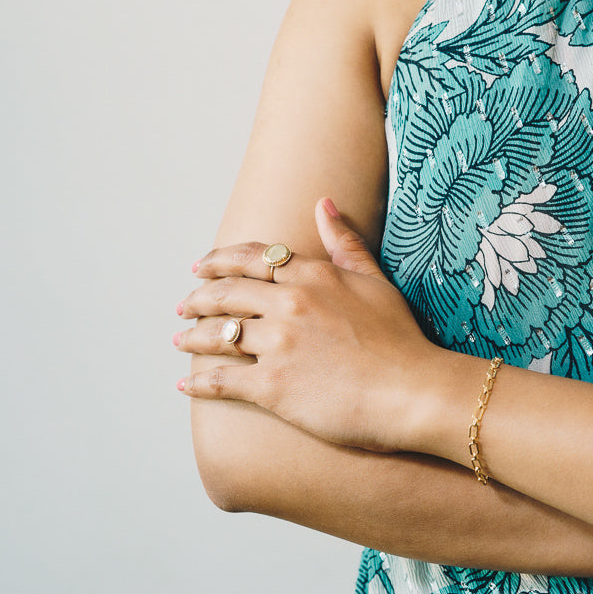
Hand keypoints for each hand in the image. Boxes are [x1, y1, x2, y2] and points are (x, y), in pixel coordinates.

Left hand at [174, 199, 440, 451]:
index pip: (251, 258)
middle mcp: (289, 304)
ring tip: (179, 338)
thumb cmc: (401, 339)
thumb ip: (344, 243)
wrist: (413, 391)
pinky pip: (221, 381)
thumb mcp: (375, 281)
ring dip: (190, 336)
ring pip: (216, 334)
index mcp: (312, 276)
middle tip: (185, 304)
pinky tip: (185, 384)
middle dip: (198, 297)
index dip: (220, 261)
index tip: (202, 267)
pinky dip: (198, 383)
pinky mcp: (272, 386)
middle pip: (226, 293)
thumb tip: (323, 203)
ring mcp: (278, 345)